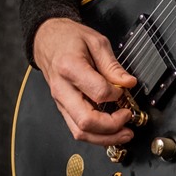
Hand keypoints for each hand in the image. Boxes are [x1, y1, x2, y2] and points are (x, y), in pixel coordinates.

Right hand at [33, 17, 137, 146]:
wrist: (47, 40)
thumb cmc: (69, 38)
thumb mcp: (96, 42)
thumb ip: (112, 65)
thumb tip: (128, 83)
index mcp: (70, 68)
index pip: (98, 92)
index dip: (117, 94)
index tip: (125, 88)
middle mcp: (62, 89)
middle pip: (85, 120)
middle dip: (111, 126)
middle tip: (128, 118)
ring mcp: (60, 101)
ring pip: (79, 131)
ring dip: (104, 137)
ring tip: (124, 133)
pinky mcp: (63, 108)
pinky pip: (77, 128)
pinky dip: (95, 135)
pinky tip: (110, 132)